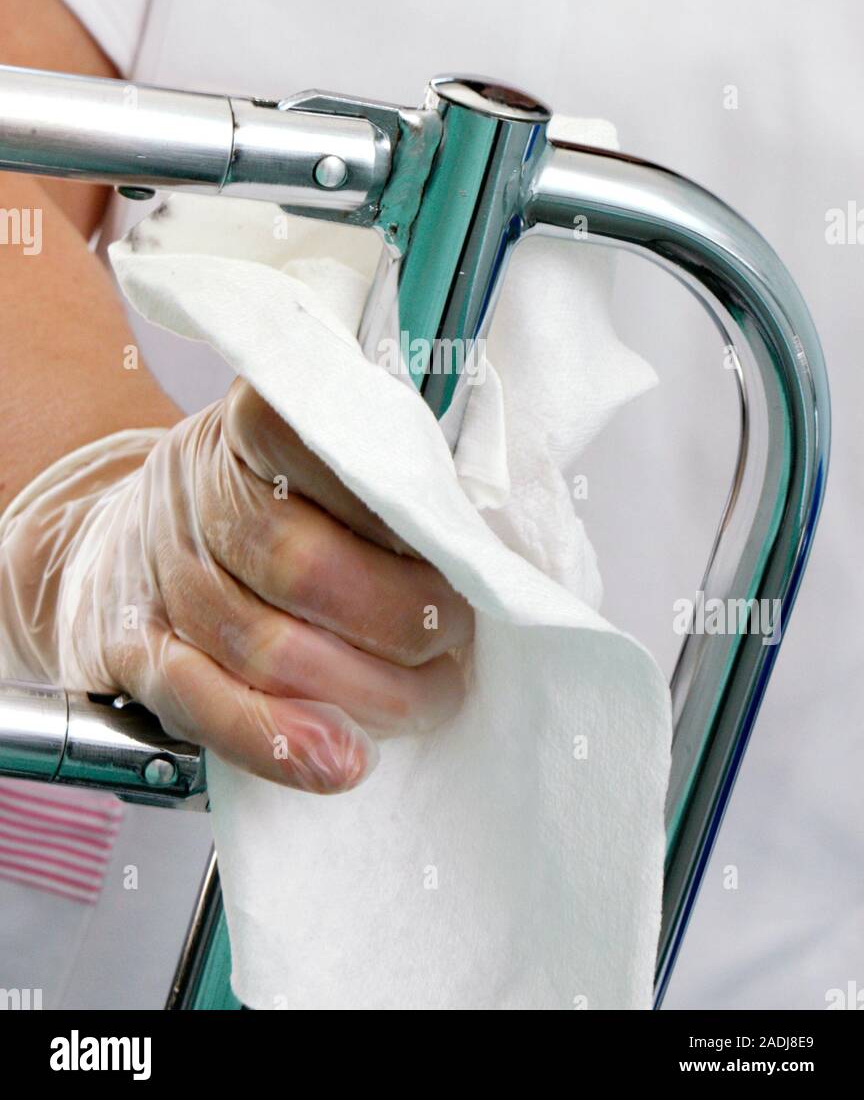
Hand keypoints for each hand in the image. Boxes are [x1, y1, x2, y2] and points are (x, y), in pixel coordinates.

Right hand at [0, 380, 473, 791]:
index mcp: (256, 421)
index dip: (399, 508)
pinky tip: (341, 759)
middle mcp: (198, 488)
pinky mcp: (133, 645)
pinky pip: (203, 703)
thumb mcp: (316, 446)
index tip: (459, 545)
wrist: (127, 531)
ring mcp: (161, 569)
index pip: (324, 449)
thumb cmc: (260, 493)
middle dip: (400, 619)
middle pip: (301, 565)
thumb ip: (384, 476)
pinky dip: (279, 740)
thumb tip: (478, 531)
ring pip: (264, 646)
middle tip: (456, 634)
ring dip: (365, 690)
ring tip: (431, 697)